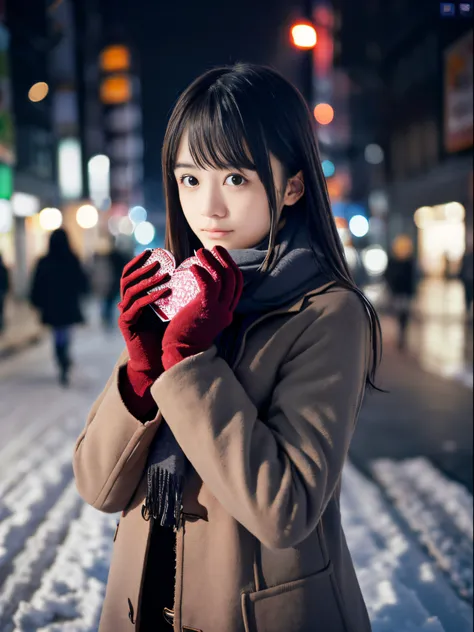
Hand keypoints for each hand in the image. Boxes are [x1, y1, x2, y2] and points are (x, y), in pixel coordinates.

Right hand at [118, 250, 170, 395]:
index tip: (152, 251)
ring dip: (148, 280)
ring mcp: (124, 314)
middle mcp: (125, 304)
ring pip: (131, 290)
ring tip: (165, 274)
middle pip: (127, 279)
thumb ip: (172, 292)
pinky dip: (151, 297)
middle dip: (142, 267)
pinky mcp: (126, 324)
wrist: (158, 360)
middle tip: (157, 260)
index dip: (138, 262)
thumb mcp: (169, 308)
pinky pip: (137, 306)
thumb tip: (191, 272)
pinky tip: (166, 291)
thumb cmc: (166, 334)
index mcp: (133, 298)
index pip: (130, 274)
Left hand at [161, 246, 242, 370]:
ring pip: (222, 279)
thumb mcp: (201, 317)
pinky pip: (209, 285)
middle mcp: (226, 311)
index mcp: (226, 313)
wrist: (180, 353)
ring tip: (200, 251)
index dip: (230, 267)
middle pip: (233, 278)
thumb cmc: (185, 336)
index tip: (220, 256)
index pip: (236, 285)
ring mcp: (218, 311)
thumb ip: (204, 304)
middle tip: (215, 248)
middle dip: (225, 259)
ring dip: (212, 261)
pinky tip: (193, 266)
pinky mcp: (206, 309)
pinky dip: (202, 272)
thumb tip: (200, 286)